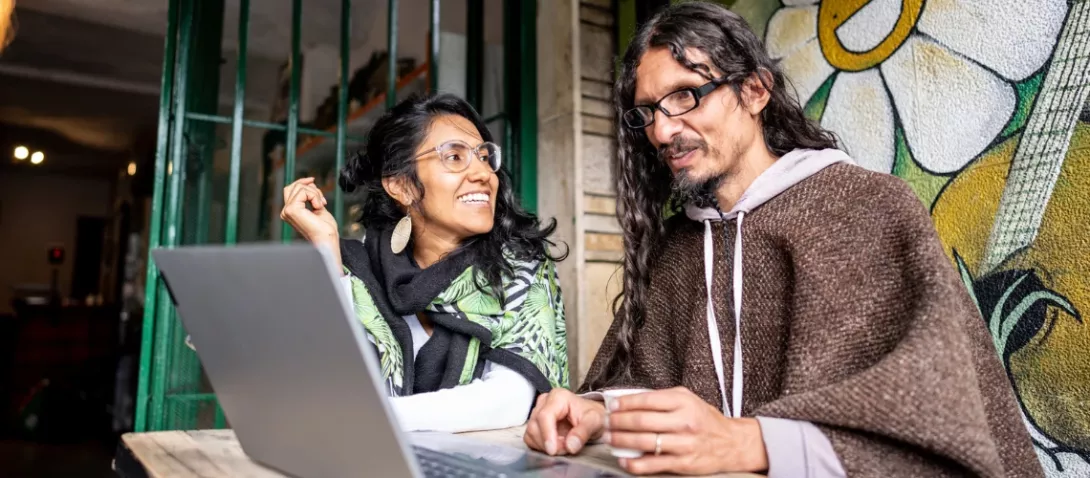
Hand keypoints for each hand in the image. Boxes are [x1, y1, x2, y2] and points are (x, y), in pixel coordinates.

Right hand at [280, 177, 341, 268]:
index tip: (313, 181)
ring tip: (321, 205)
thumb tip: (310, 182)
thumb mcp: (317, 207)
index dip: (302, 182)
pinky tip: (318, 206)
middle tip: (322, 200)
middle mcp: (286, 211)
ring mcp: (287, 211)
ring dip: (315, 193)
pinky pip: (303, 192)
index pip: (291, 189)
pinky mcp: (291, 209)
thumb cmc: (325, 228)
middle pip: (294, 186)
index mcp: (291, 211)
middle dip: (311, 188)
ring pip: (300, 187)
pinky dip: (315, 196)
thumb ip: (311, 196)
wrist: (327, 239)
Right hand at [524, 388, 606, 455]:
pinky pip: (530, 438)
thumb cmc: (592, 416)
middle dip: (549, 442)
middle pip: (535, 425)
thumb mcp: (594, 421)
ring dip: (545, 446)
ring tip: (563, 446)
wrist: (590, 418)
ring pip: (530, 433)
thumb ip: (583, 432)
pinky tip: (555, 445)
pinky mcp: (535, 424)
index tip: (553, 450)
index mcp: (558, 397)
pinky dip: (541, 446)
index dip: (547, 434)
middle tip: (565, 448)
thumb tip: (570, 446)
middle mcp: (544, 402)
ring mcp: (537, 413)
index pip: (545, 416)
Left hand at [604, 387, 767, 475]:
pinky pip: (654, 464)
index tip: (611, 406)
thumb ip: (661, 398)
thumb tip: (629, 400)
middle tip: (606, 423)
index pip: (647, 400)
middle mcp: (684, 422)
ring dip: (622, 440)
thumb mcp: (687, 400)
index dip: (625, 403)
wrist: (732, 443)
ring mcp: (684, 444)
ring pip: (645, 442)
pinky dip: (635, 463)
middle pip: (642, 421)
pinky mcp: (684, 463)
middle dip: (618, 422)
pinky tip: (624, 459)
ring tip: (609, 438)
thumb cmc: (705, 419)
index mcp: (683, 402)